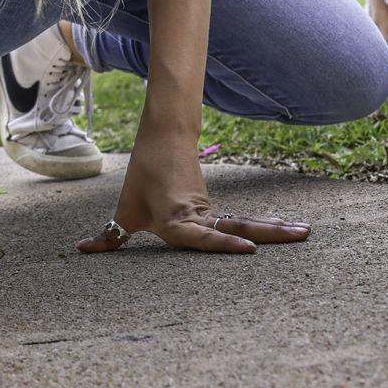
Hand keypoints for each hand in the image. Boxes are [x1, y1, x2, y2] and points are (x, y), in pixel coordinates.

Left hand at [76, 133, 309, 254]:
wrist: (163, 136)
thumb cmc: (143, 174)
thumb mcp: (125, 208)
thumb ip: (109, 236)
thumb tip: (82, 250)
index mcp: (175, 221)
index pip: (203, 237)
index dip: (225, 245)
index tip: (250, 251)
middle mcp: (197, 218)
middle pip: (239, 228)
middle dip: (271, 234)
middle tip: (303, 235)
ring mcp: (209, 211)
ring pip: (245, 222)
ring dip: (274, 227)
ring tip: (305, 231)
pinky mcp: (214, 207)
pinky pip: (240, 220)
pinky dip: (263, 226)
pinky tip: (285, 230)